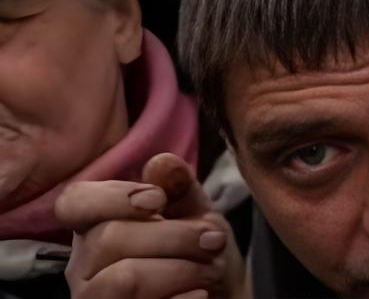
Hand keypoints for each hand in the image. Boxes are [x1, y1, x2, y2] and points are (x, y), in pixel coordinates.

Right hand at [62, 152, 243, 298]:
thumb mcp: (195, 213)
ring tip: (210, 270)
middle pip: (108, 238)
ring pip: (122, 279)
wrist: (217, 295)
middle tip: (214, 240)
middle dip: (175, 236)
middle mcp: (84, 265)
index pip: (73, 202)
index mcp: (96, 226)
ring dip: (179, 270)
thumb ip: (178, 187)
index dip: (113, 197)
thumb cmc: (199, 252)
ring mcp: (93, 298)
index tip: (159, 199)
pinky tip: (200, 294)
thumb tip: (162, 162)